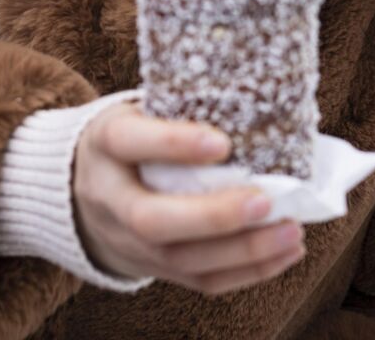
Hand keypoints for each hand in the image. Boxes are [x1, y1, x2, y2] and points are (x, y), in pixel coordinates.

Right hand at [73, 100, 305, 295]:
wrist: (83, 188)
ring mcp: (129, 241)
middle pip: (152, 220)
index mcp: (105, 144)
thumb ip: (178, 108)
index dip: (172, 143)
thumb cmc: (133, 136)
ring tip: (291, 229)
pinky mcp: (154, 268)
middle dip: (213, 216)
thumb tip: (253, 93)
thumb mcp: (137, 110)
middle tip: (265, 201)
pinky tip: (285, 251)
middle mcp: (110, 198)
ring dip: (243, 250)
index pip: (129, 142)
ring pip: (181, 259)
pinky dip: (249, 271)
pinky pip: (201, 280)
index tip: (221, 142)